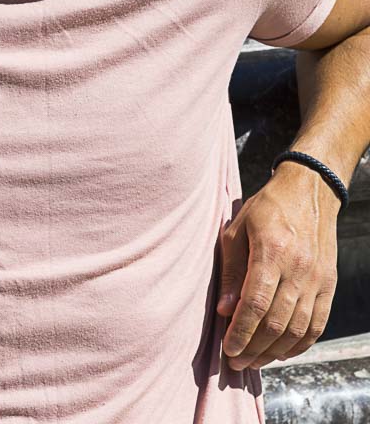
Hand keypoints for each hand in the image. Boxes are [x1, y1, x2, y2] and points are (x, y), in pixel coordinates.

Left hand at [216, 162, 338, 370]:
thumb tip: (225, 311)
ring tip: (254, 361)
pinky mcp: (329, 284)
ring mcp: (318, 279)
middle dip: (254, 348)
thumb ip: (232, 271)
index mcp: (272, 250)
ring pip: (297, 329)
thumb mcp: (237, 229)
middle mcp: (299, 268)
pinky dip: (299, 344)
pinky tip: (281, 351)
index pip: (256, 303)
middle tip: (236, 362)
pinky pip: (317, 325)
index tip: (227, 349)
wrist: (308, 191)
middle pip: (276, 322)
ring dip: (274, 351)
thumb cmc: (266, 208)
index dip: (241, 332)